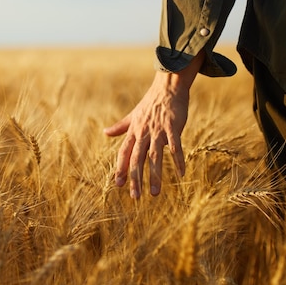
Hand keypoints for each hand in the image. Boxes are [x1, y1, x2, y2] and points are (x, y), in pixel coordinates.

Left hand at [104, 53, 202, 197]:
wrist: (167, 88)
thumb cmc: (151, 103)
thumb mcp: (133, 115)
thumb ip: (120, 127)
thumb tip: (105, 133)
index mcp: (134, 132)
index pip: (124, 153)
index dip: (120, 169)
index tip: (118, 185)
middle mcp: (144, 133)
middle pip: (137, 159)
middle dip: (135, 179)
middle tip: (135, 197)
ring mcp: (158, 131)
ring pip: (155, 157)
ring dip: (155, 176)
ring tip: (156, 193)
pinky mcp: (173, 127)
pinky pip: (176, 147)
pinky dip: (178, 160)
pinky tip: (181, 174)